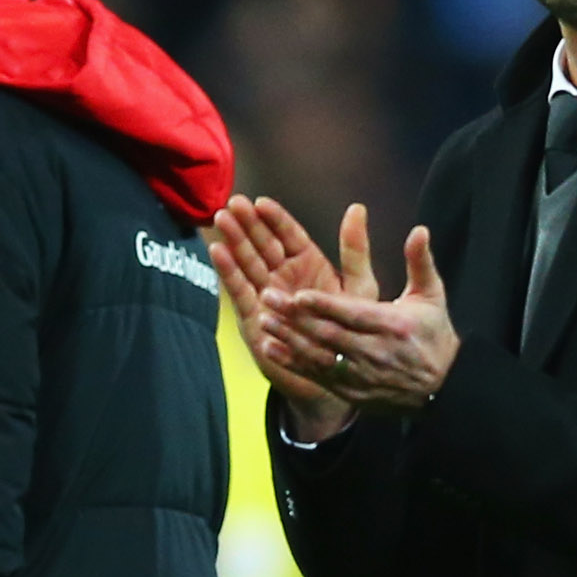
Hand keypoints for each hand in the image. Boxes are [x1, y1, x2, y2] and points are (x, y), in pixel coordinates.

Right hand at [207, 199, 355, 441]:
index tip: (261, 202)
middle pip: (263, 244)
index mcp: (310, 265)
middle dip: (248, 224)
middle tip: (233, 203)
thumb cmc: (351, 331)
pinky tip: (217, 251)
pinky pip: (240, 290)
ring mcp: (268, 295)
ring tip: (220, 219)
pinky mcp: (254, 317)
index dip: (275, 219)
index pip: (289, 235)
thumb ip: (355, 251)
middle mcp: (285, 276)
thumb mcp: (359, 287)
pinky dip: (228, 271)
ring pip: (248, 262)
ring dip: (234, 241)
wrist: (335, 374)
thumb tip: (356, 208)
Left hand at [261, 203, 455, 418]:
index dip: (325, 306)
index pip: (353, 315)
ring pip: (318, 356)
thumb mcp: (432, 296)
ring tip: (263, 320)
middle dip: (296, 317)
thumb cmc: (433, 335)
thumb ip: (420, 262)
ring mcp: (360, 375)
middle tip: (268, 297)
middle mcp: (374, 352)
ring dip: (288, 338)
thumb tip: (419, 230)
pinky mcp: (351, 391)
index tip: (300, 294)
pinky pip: (316, 376)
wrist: (442, 388)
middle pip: (328, 334)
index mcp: (393, 325)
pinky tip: (270, 348)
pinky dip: (292, 362)